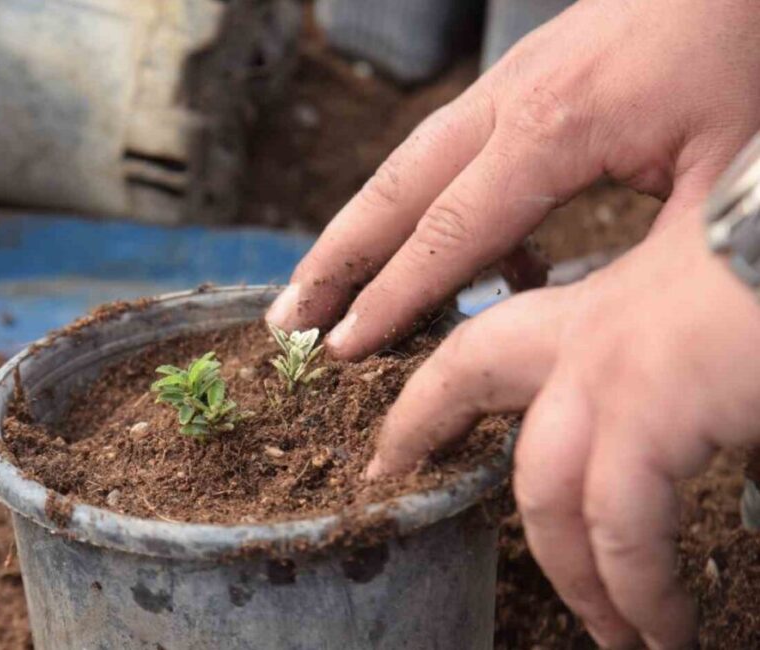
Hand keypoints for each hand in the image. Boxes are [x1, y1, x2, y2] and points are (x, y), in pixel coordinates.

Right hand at [266, 0, 759, 359]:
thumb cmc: (751, 56)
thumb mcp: (732, 174)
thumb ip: (656, 258)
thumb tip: (597, 333)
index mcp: (555, 129)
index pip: (447, 234)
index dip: (390, 299)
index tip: (341, 349)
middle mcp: (513, 100)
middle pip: (397, 188)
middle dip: (335, 258)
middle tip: (285, 317)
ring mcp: (515, 80)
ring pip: (412, 161)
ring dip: (360, 225)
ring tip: (320, 283)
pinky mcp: (530, 76)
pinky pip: (453, 146)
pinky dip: (421, 201)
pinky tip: (438, 248)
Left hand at [367, 208, 759, 647]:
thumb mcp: (720, 315)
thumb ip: (681, 372)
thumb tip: (683, 428)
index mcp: (612, 305)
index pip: (487, 345)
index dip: (431, 391)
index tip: (392, 437)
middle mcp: (597, 328)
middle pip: (468, 372)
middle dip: (420, 422)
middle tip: (387, 475)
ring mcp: (616, 364)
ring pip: (542, 488)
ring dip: (575, 575)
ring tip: (611, 633)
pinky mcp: (654, 404)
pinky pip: (617, 526)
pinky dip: (637, 589)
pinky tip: (663, 626)